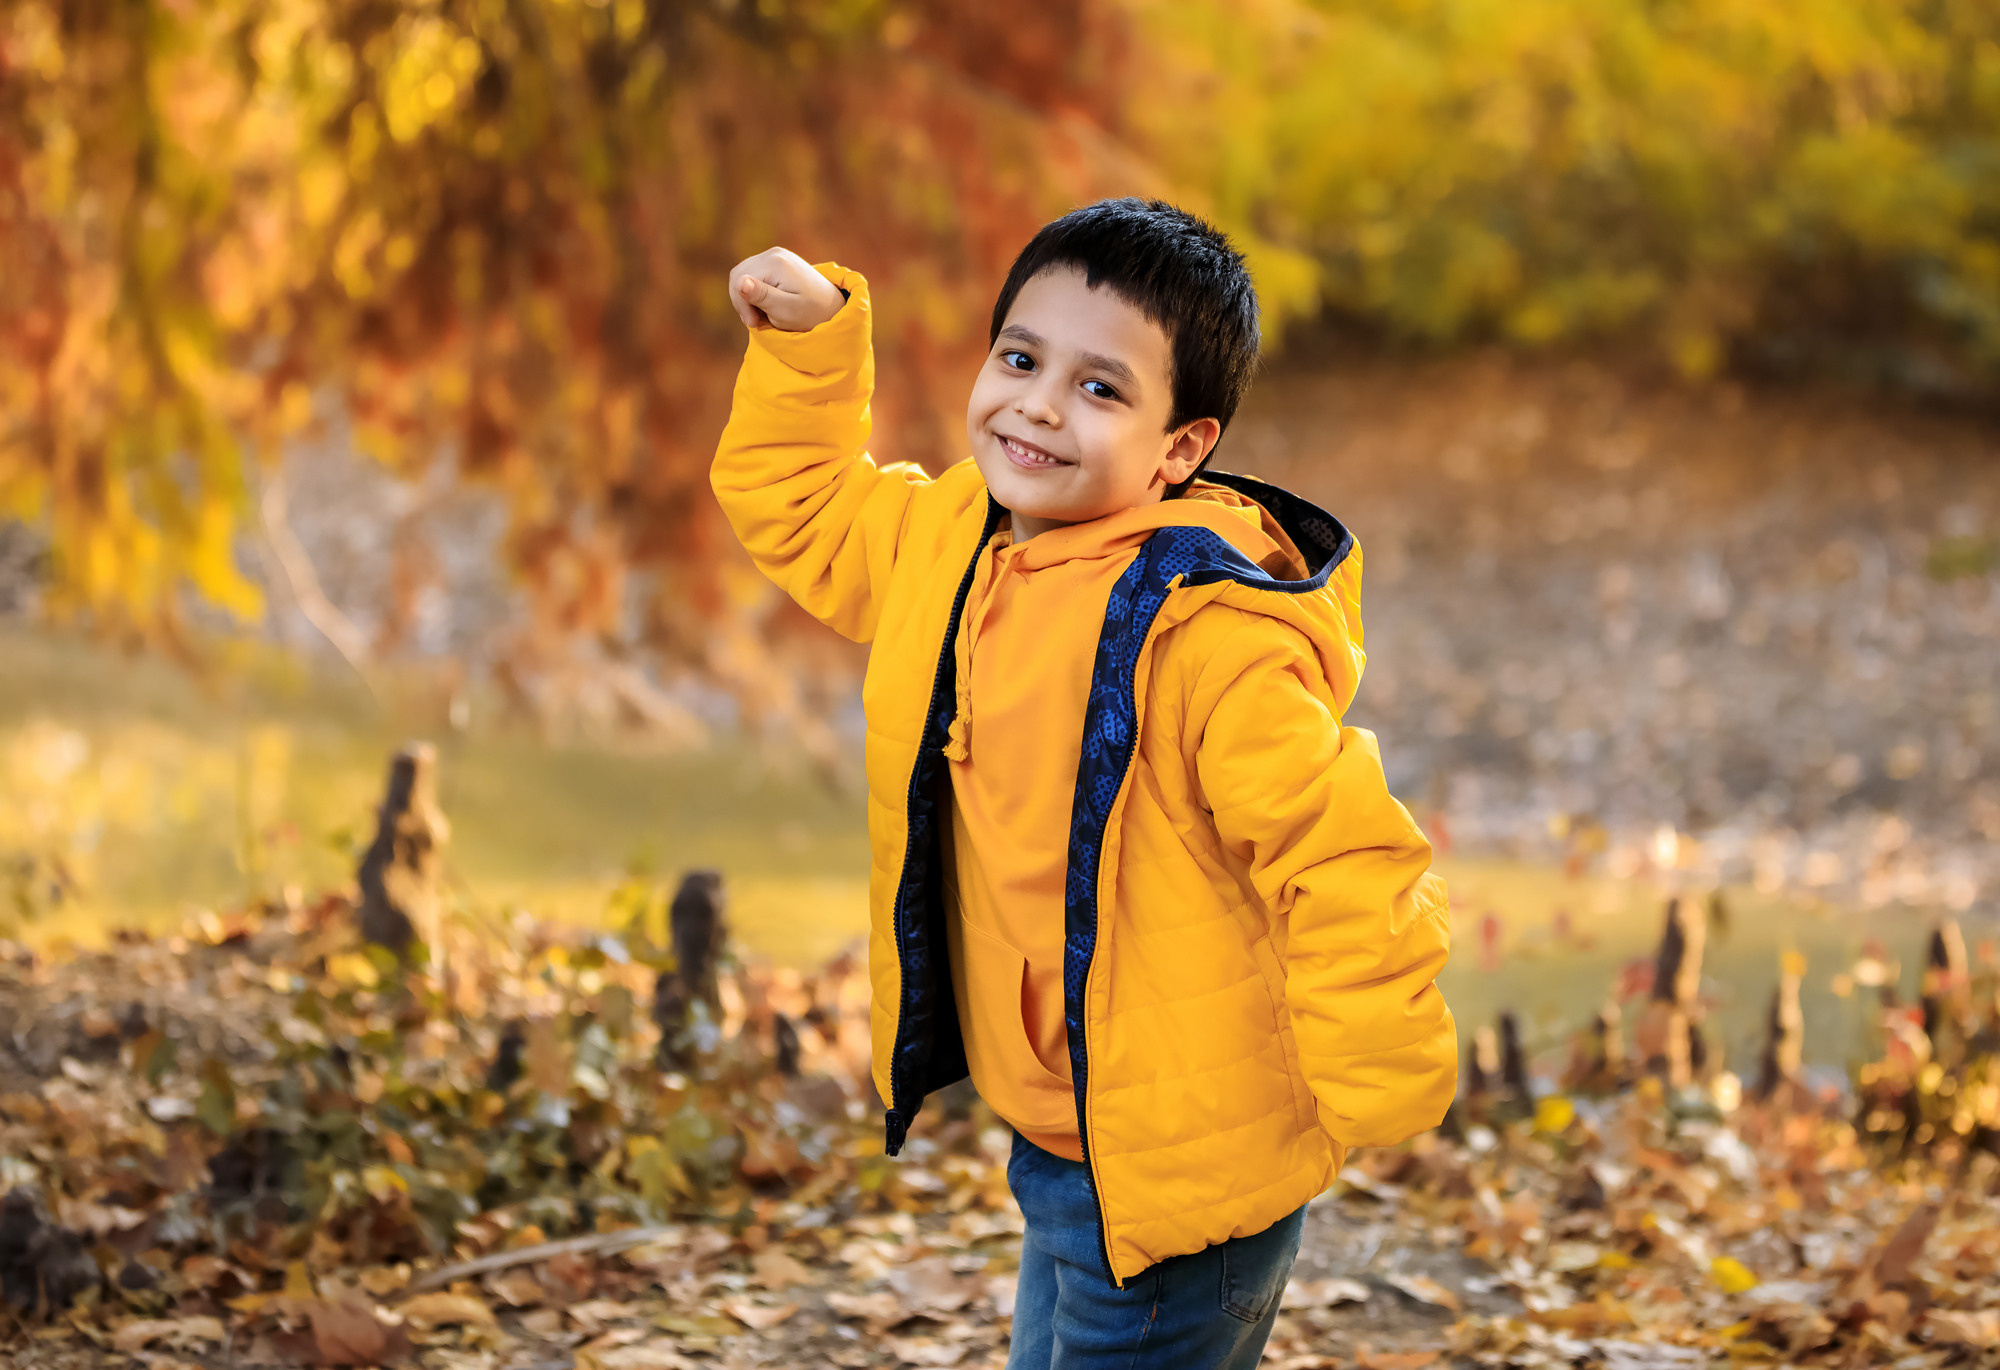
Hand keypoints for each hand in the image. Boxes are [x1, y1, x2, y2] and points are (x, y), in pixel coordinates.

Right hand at [727, 247, 846, 331]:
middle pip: (738, 275)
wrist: (832, 307)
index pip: (739, 281)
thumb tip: (740, 281)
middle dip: (742, 300)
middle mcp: (774, 253)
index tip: (754, 324)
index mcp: (775, 263)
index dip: (742, 305)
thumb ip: (762, 296)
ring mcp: (776, 254)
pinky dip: (754, 291)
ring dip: (747, 297)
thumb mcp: (785, 310)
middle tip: (756, 321)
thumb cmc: (810, 314)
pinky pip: (752, 274)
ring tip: (762, 314)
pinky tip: (766, 304)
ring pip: (742, 275)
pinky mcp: (777, 259)